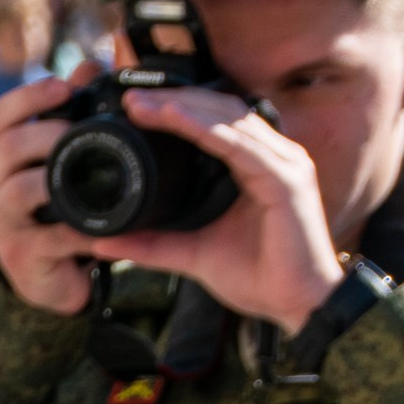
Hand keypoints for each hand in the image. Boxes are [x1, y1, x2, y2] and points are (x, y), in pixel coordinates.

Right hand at [0, 71, 105, 314]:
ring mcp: (5, 225)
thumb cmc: (63, 215)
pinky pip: (50, 238)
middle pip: (7, 146)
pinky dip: (80, 229)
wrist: (57, 280)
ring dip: (55, 178)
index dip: (29, 96)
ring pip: (18, 191)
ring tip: (89, 177)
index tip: (64, 86)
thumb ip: (79, 114)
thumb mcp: (69, 163)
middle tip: (81, 132)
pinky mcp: (23, 258)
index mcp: (9, 160)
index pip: (2, 117)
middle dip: (47, 134)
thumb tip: (90, 64)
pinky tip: (104, 224)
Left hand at [87, 85, 340, 331]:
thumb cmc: (262, 276)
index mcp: (258, 165)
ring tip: (146, 104)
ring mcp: (284, 164)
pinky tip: (179, 119)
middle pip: (221, 110)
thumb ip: (153, 244)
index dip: (177, 108)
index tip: (133, 106)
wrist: (301, 306)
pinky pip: (243, 147)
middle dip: (175, 100)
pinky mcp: (287, 182)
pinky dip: (209, 130)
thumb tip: (102, 242)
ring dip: (185, 108)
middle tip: (130, 98)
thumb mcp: (194, 254)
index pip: (215, 121)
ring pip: (229, 121)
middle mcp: (275, 156)